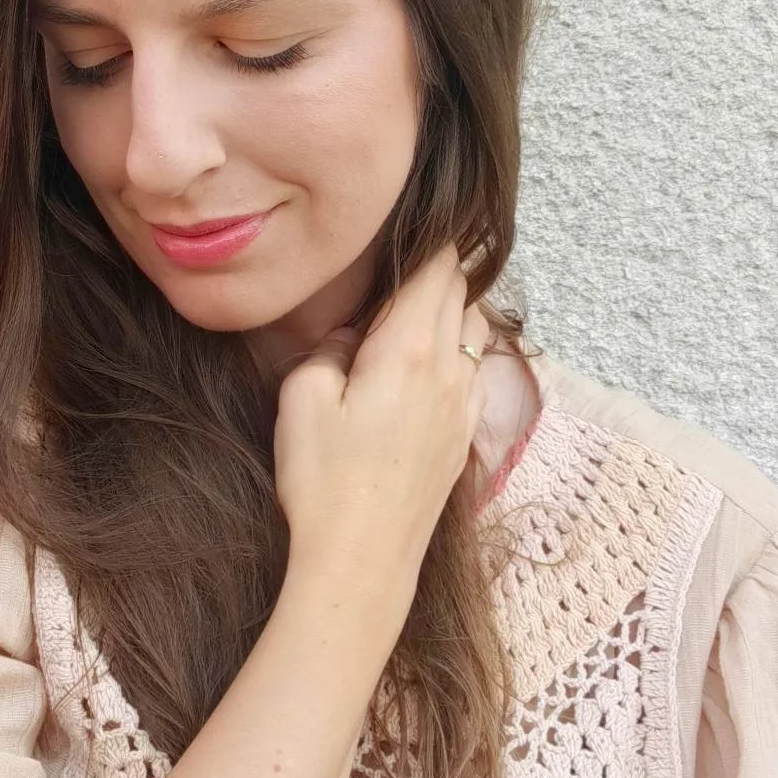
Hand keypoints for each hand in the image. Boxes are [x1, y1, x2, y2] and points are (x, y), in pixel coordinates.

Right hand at [273, 242, 491, 600]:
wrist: (361, 563)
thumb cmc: (322, 483)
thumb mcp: (301, 400)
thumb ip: (327, 350)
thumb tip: (349, 336)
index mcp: (406, 350)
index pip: (435, 270)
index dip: (432, 236)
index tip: (423, 213)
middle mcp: (448, 371)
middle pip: (461, 294)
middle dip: (443, 264)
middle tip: (420, 244)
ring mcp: (463, 406)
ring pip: (475, 330)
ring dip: (456, 305)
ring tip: (425, 297)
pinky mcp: (464, 438)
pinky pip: (476, 371)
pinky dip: (463, 348)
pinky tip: (438, 356)